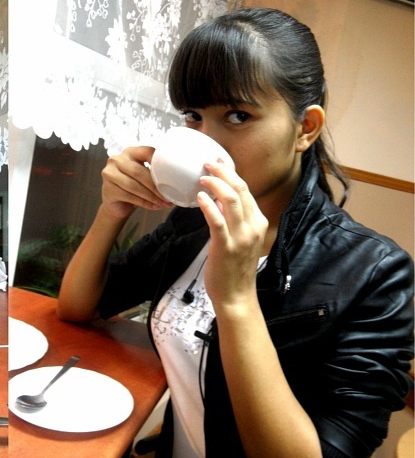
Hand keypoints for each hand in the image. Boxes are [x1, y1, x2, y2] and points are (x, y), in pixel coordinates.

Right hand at [100, 146, 172, 220]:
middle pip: (139, 172)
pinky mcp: (108, 189)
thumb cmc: (134, 187)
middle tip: (168, 196)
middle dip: (155, 186)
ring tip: (163, 203)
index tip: (171, 172)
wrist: (117, 204)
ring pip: (134, 186)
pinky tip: (154, 206)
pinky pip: (129, 196)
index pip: (146, 152)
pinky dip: (144, 203)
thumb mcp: (143, 176)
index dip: (158, 160)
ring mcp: (109, 174)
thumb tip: (177, 181)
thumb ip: (154, 173)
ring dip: (151, 196)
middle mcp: (117, 160)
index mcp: (130, 152)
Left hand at [197, 161, 267, 312]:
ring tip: (202, 177)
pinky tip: (200, 198)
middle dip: (224, 172)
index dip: (231, 173)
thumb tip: (219, 199)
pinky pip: (217, 221)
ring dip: (216, 184)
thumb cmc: (234, 268)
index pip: (246, 190)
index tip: (218, 162)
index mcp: (258, 222)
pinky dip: (209, 206)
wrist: (236, 296)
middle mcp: (253, 227)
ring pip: (232, 200)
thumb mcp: (239, 238)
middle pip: (241, 190)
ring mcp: (241, 237)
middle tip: (208, 162)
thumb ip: (233, 218)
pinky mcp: (225, 247)